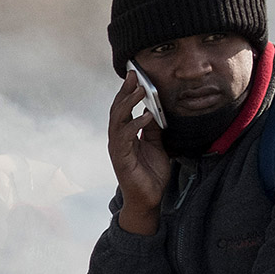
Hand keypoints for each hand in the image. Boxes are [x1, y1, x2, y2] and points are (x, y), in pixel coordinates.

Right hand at [107, 76, 168, 236]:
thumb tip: (156, 110)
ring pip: (117, 119)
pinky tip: (146, 116)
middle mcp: (118, 138)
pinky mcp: (120, 158)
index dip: (128, 91)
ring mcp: (117, 148)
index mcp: (125, 134)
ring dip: (128, 103)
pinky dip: (135, 125)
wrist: (150, 199)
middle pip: (117, 109)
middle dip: (125, 91)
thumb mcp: (157, 145)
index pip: (124, 107)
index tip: (135, 74)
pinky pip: (125, 137)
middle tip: (133, 74)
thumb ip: (154, 129)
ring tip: (139, 90)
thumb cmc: (151, 173)